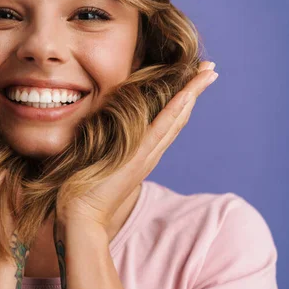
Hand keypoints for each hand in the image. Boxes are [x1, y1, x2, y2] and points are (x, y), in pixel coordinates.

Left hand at [56, 61, 218, 227]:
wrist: (80, 218)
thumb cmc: (81, 193)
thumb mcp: (95, 162)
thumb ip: (101, 147)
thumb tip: (93, 130)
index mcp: (140, 154)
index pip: (165, 123)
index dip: (179, 101)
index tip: (190, 80)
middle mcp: (148, 154)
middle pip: (177, 118)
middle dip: (193, 92)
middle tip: (208, 70)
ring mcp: (145, 156)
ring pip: (174, 120)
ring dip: (191, 94)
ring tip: (206, 73)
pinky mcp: (136, 159)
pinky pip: (160, 131)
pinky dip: (174, 112)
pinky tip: (186, 95)